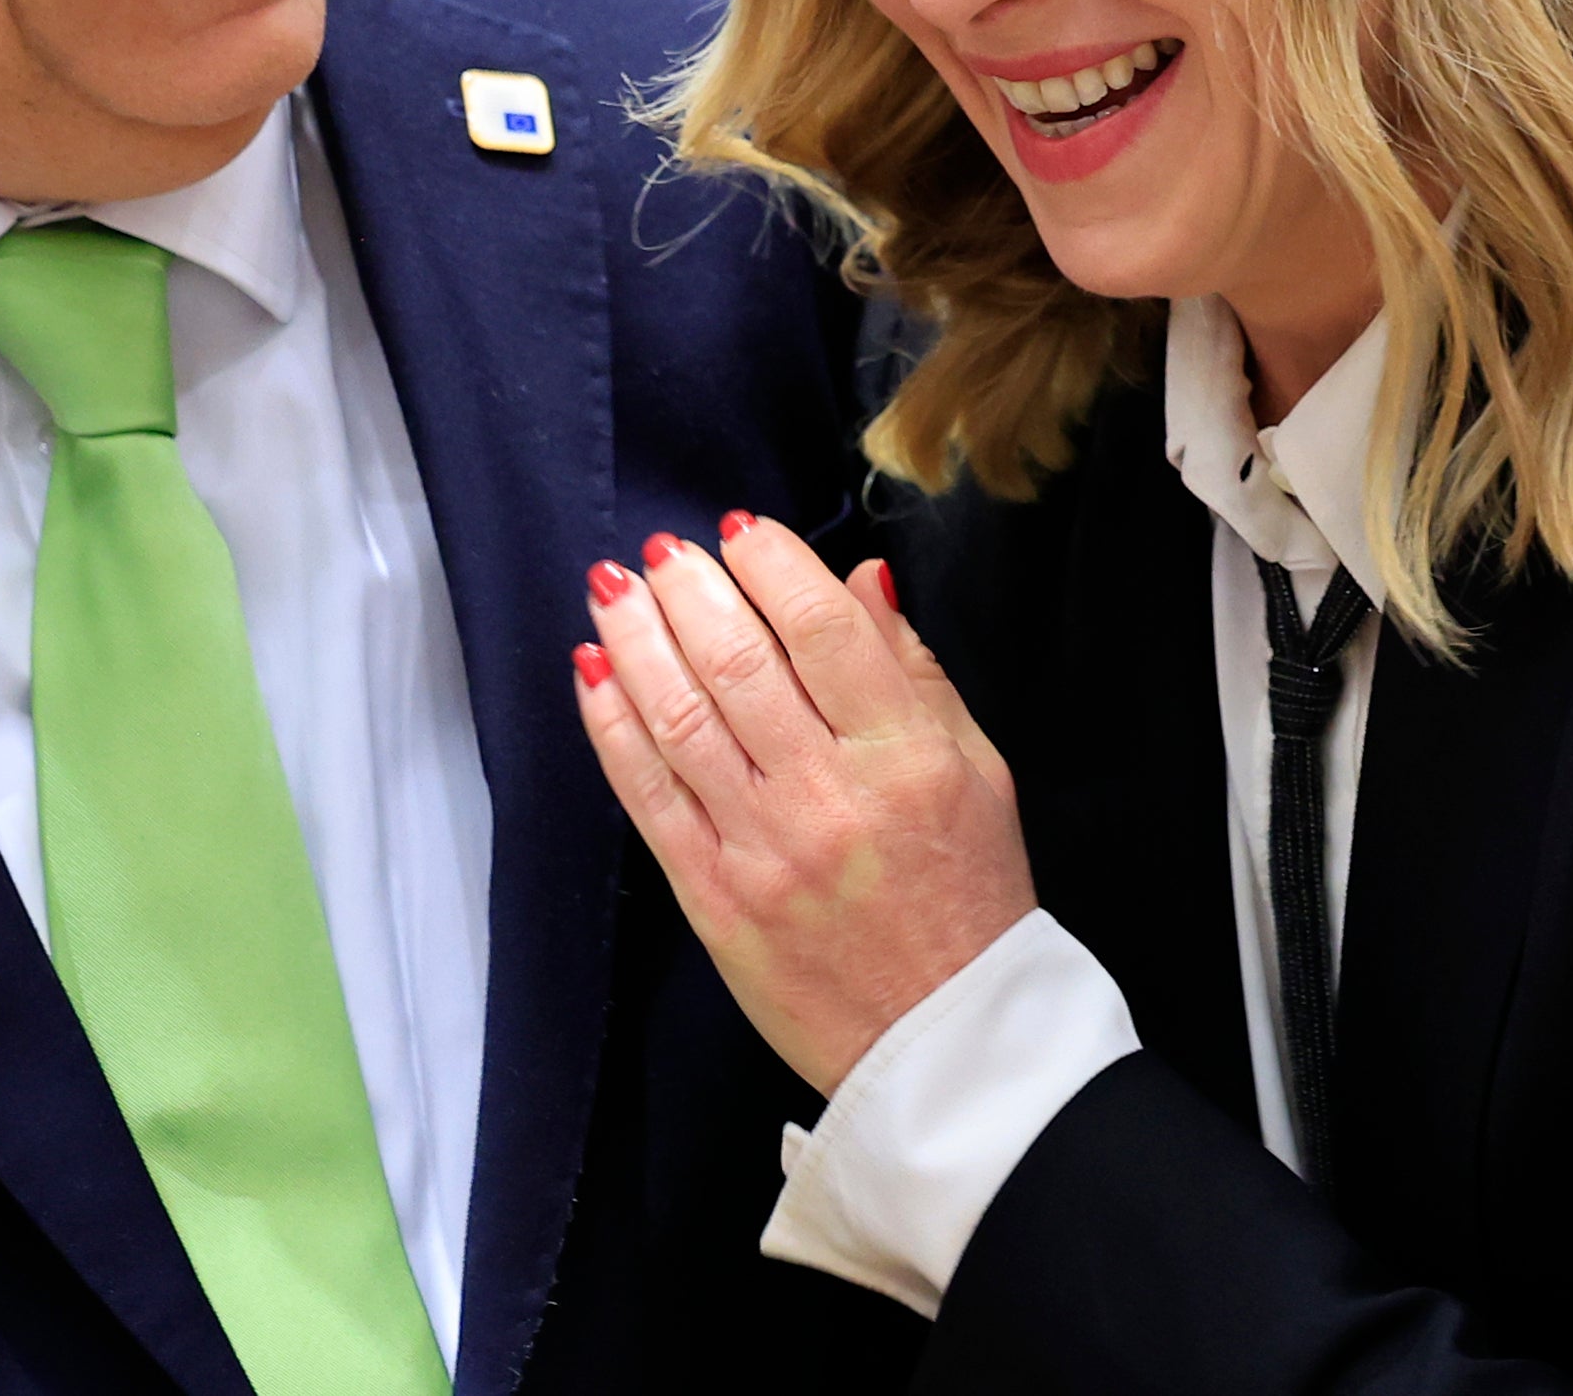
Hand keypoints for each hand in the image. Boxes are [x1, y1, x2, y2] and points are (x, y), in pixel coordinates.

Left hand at [572, 514, 1034, 1093]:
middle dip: (687, 590)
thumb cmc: (969, 899)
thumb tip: (861, 582)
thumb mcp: (978, 773)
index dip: (771, 564)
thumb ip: (915, 672)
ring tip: (613, 589)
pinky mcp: (714, 900)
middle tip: (662, 552)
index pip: (823, 629)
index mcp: (905, 758)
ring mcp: (763, 850)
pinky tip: (594, 675)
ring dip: (634, 641)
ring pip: (679, 718)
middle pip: (738, 662)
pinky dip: (613, 726)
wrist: (944, 1042)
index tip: (740, 530)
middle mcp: (828, 798)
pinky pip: (649, 796)